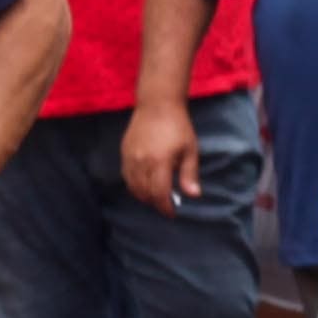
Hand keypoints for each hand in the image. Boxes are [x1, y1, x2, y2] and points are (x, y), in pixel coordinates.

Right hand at [119, 95, 200, 209]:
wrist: (157, 104)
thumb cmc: (178, 126)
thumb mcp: (190, 149)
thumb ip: (189, 174)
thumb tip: (193, 195)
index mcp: (159, 162)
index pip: (159, 194)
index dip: (165, 207)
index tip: (171, 213)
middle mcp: (141, 162)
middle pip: (145, 193)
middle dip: (155, 203)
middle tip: (165, 204)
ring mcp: (130, 157)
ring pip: (133, 187)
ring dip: (144, 196)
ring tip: (155, 196)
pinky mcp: (124, 152)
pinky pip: (126, 176)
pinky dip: (134, 186)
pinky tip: (144, 184)